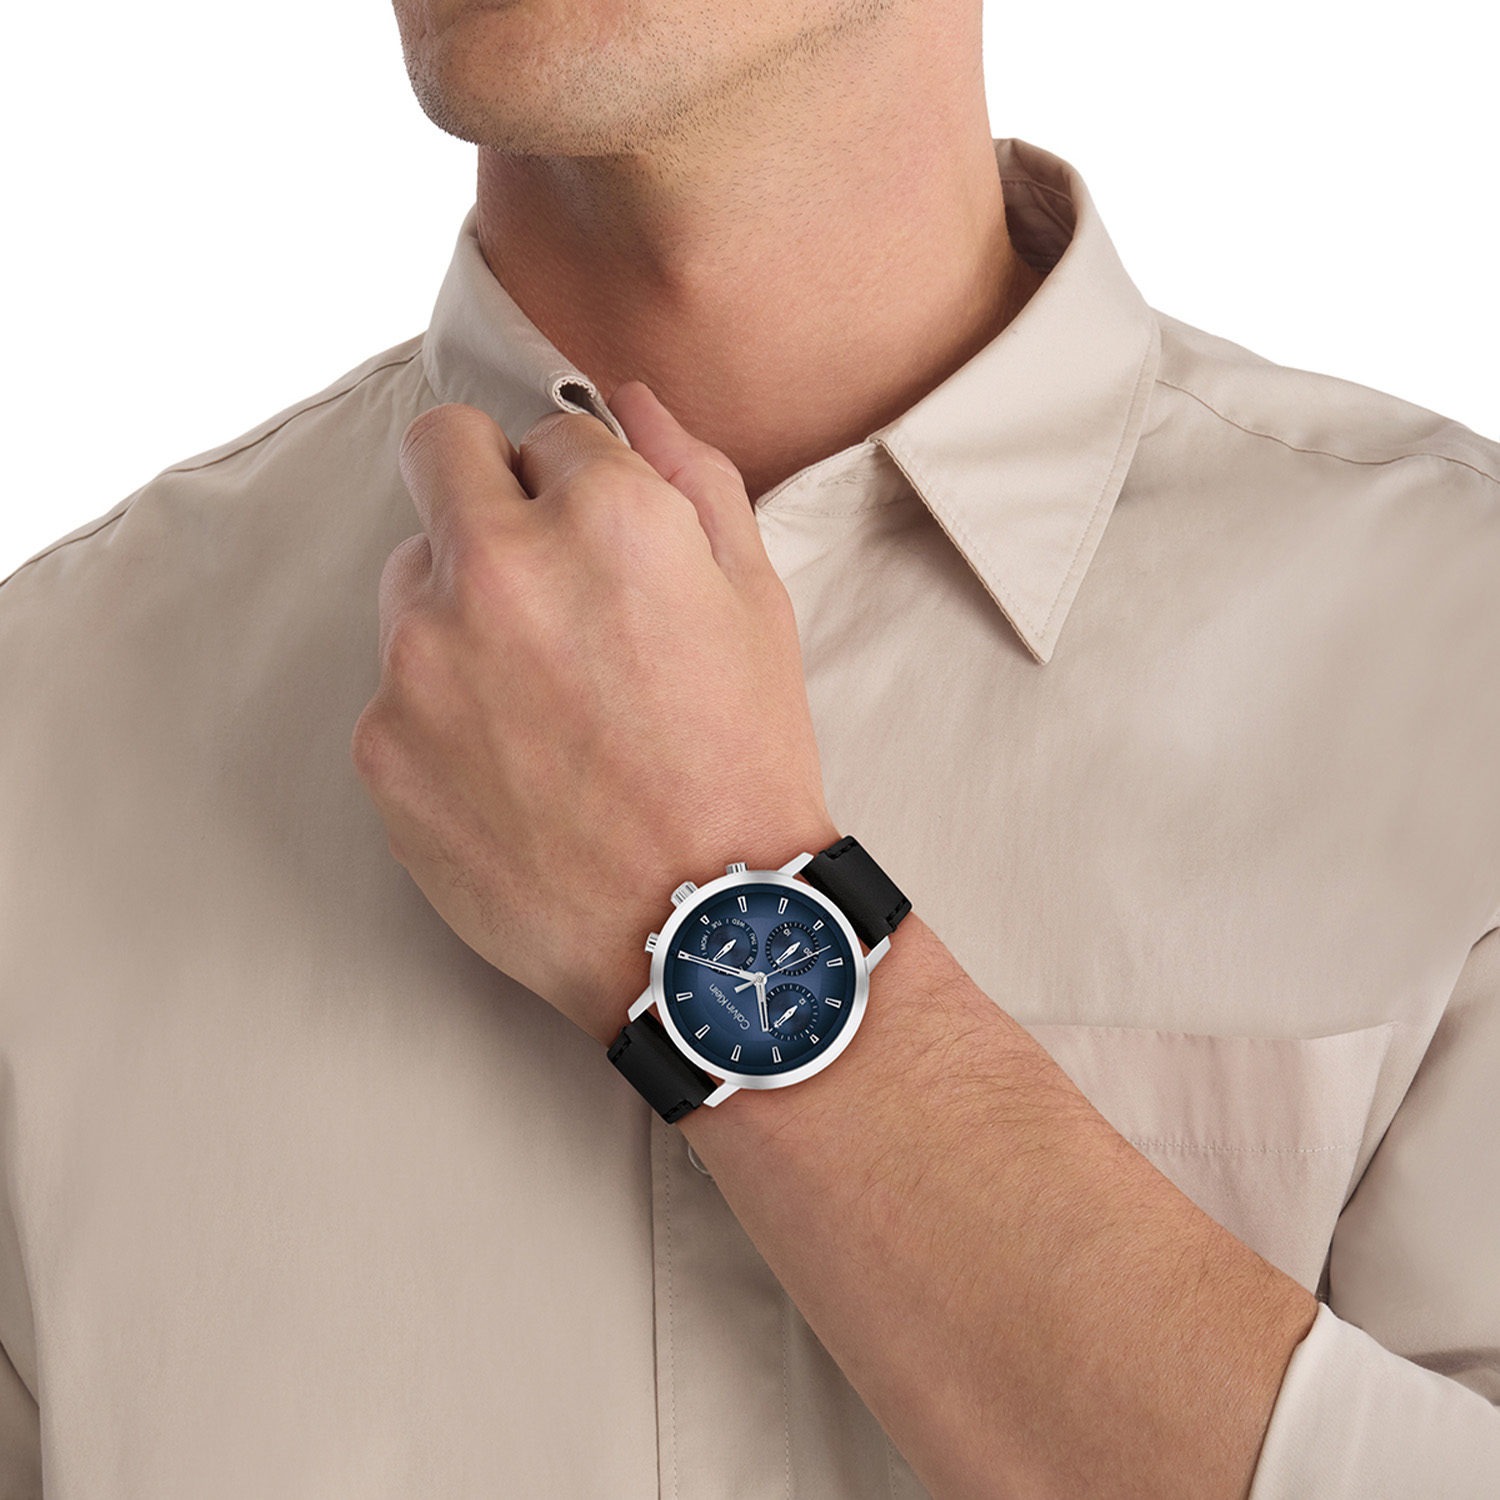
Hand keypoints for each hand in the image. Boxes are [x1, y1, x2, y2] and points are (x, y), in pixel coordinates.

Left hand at [352, 384, 839, 1044]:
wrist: (702, 926)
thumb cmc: (743, 764)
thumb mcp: (756, 603)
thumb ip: (692, 475)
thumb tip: (629, 399)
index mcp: (606, 517)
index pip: (550, 429)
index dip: (584, 485)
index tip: (602, 544)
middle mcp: (498, 567)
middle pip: (441, 451)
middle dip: (487, 485)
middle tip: (542, 572)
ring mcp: (423, 658)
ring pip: (411, 572)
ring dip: (461, 601)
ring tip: (539, 696)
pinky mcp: (381, 742)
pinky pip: (395, 682)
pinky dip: (441, 704)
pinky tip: (510, 763)